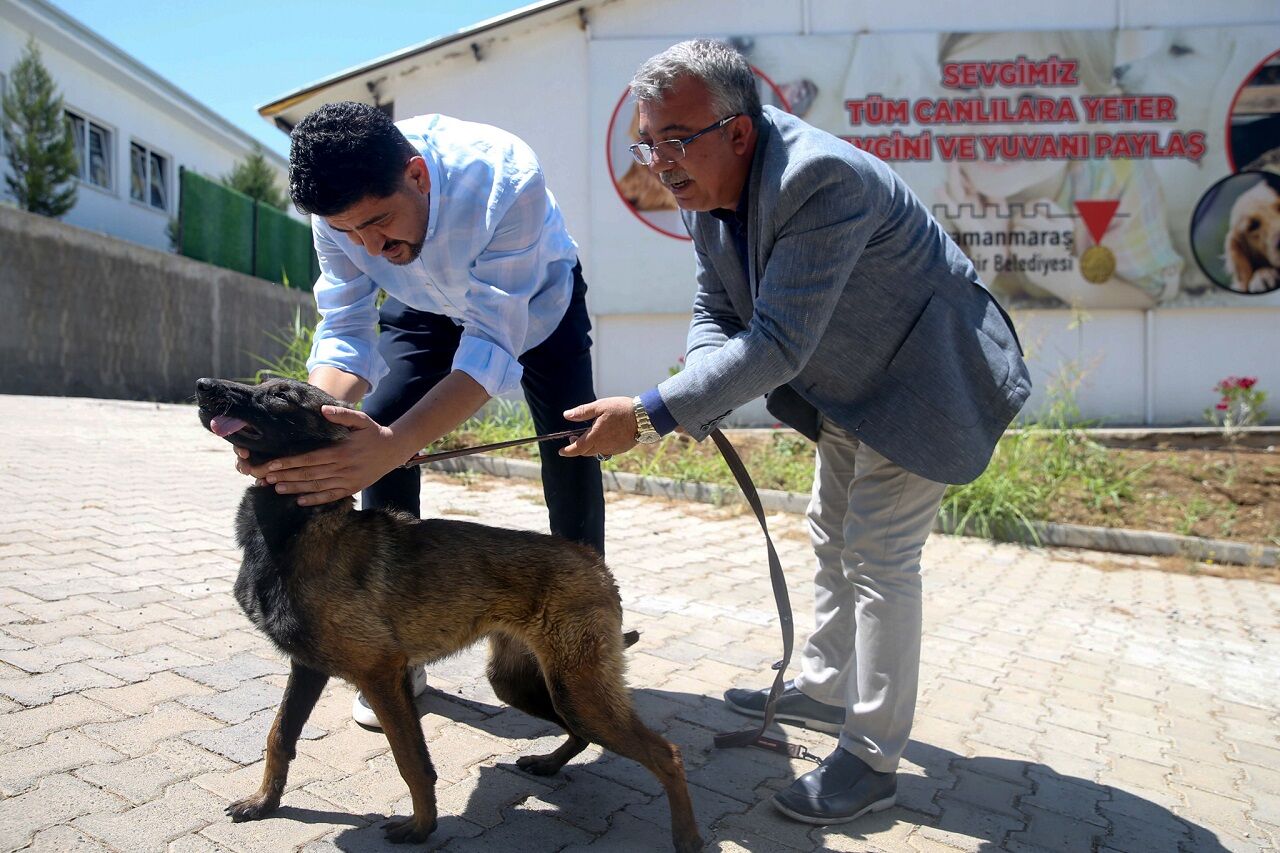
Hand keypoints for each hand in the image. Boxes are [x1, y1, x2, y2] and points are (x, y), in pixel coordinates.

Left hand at [235, 406, 408, 505]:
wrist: (394, 450)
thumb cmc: (373, 432)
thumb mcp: (361, 419)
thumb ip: (341, 415)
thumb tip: (322, 410)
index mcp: (341, 451)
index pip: (309, 458)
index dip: (289, 462)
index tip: (271, 464)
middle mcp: (343, 468)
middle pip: (309, 474)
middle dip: (286, 476)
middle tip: (265, 478)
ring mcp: (348, 480)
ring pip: (317, 486)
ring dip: (295, 488)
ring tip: (276, 488)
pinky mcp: (352, 488)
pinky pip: (331, 496)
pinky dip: (315, 500)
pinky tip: (300, 501)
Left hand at [560, 397, 639, 457]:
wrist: (645, 418)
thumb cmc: (621, 409)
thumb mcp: (600, 406)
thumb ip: (582, 412)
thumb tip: (567, 415)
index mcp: (596, 437)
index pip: (577, 448)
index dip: (567, 451)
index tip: (561, 451)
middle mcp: (603, 446)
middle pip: (585, 452)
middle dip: (577, 447)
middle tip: (573, 438)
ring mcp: (613, 449)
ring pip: (596, 452)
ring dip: (589, 447)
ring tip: (589, 435)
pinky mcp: (621, 449)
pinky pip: (606, 451)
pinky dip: (601, 446)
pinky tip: (604, 436)